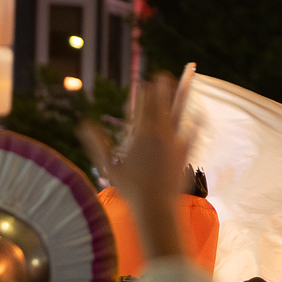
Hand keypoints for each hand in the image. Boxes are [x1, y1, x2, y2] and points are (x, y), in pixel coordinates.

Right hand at [82, 73, 193, 262]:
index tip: (144, 83)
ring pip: (180, 114)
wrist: (156, 207)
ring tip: (184, 84)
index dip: (144, 92)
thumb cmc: (130, 188)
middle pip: (163, 104)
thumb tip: (83, 125)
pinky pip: (193, 132)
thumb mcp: (108, 166)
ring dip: (181, 98)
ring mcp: (176, 142)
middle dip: (163, 88)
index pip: (143, 105)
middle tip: (163, 75)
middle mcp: (160, 134)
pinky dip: (195, 122)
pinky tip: (198, 114)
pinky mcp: (186, 153)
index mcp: (142, 134)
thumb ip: (96, 143)